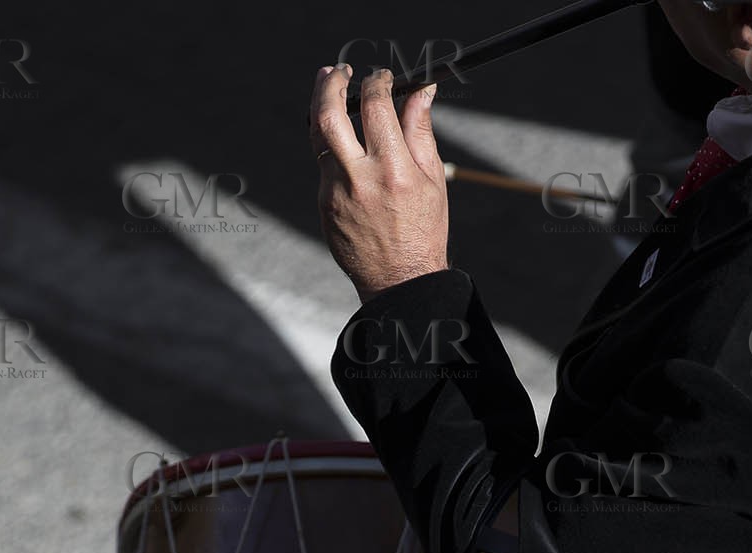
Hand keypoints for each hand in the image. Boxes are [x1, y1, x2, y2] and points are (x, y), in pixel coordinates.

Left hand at [309, 63, 449, 301]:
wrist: (400, 282)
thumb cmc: (423, 230)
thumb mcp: (432, 179)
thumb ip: (420, 130)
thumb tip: (422, 89)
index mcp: (393, 171)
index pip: (375, 106)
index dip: (377, 82)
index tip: (381, 77)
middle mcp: (360, 180)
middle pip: (330, 116)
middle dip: (331, 85)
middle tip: (339, 70)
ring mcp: (336, 194)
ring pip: (318, 138)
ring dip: (320, 107)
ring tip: (328, 86)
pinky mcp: (324, 207)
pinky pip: (323, 166)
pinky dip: (331, 146)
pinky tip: (342, 140)